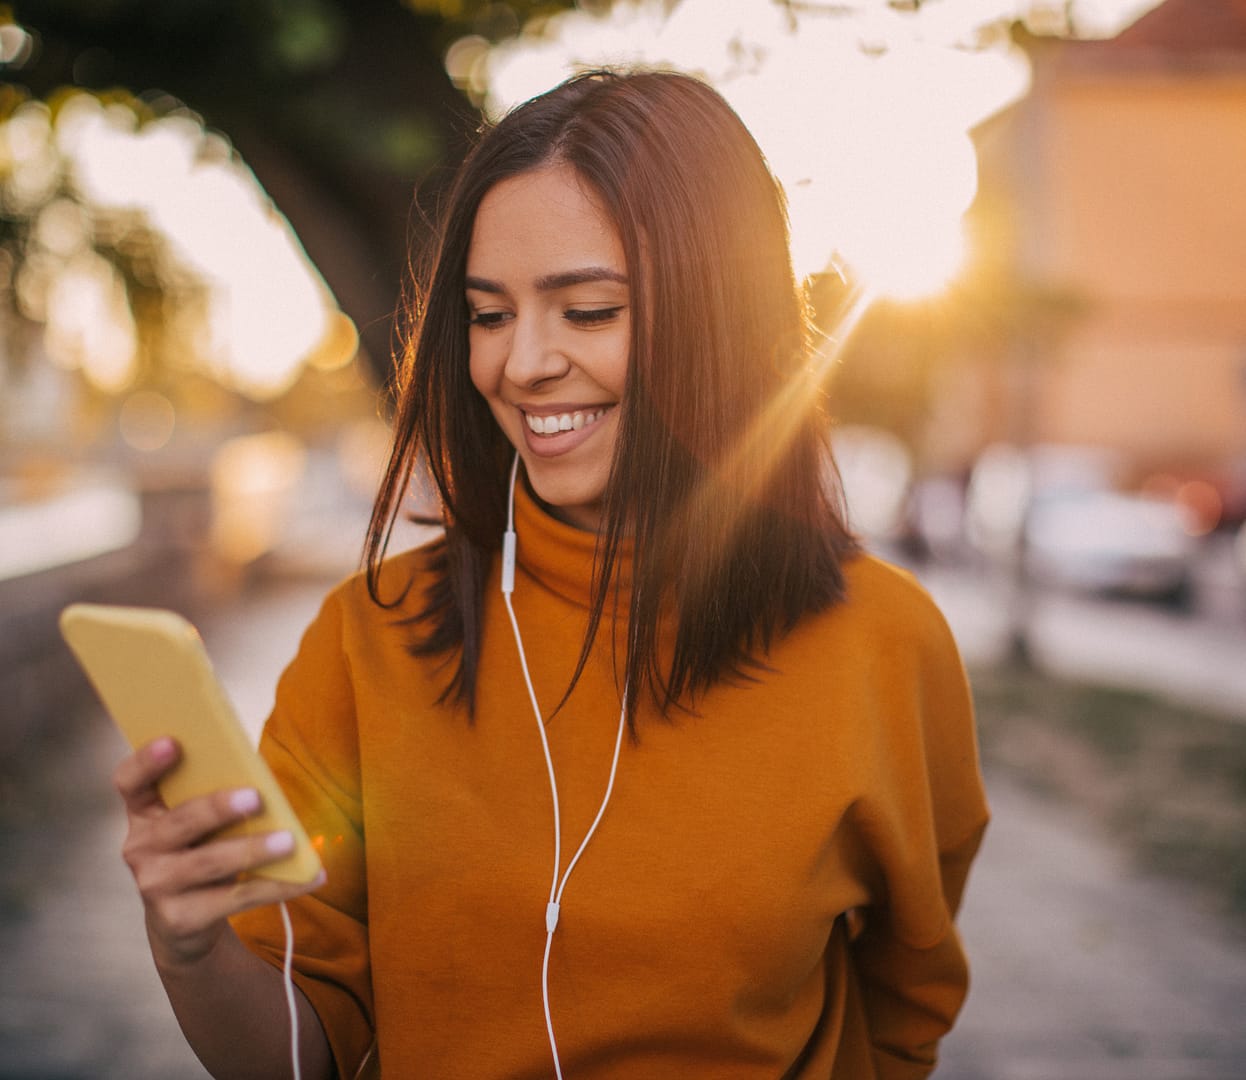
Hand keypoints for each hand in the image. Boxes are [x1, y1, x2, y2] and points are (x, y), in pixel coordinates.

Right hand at [114, 736, 325, 970]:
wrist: (184, 921)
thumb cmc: (199, 851)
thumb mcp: (198, 824)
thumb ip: (213, 797)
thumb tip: (263, 777)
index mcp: (145, 812)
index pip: (129, 782)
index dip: (146, 761)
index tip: (173, 742)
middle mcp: (141, 847)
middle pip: (179, 822)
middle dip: (217, 808)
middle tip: (256, 798)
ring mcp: (155, 885)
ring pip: (208, 863)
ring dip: (253, 850)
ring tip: (288, 841)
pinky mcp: (179, 918)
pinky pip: (235, 899)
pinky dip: (277, 886)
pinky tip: (308, 877)